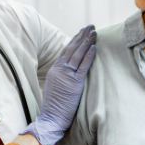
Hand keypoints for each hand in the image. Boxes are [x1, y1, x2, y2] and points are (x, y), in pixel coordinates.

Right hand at [21, 26, 95, 144]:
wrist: (51, 118)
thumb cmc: (53, 107)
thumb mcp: (54, 88)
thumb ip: (60, 78)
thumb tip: (67, 74)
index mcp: (54, 70)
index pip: (65, 52)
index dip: (74, 41)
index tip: (81, 33)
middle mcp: (59, 70)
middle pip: (71, 49)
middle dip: (81, 36)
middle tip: (90, 27)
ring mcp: (66, 76)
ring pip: (77, 55)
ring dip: (86, 42)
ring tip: (94, 32)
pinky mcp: (74, 84)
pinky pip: (83, 67)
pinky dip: (88, 56)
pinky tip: (94, 47)